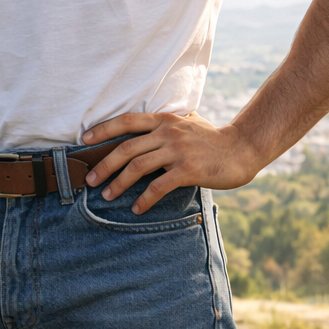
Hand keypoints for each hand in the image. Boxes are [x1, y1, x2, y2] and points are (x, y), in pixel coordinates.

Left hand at [81, 112, 265, 214]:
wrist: (242, 148)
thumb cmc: (214, 139)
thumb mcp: (187, 124)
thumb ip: (167, 126)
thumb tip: (146, 132)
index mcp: (164, 119)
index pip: (127, 121)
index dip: (104, 129)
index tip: (85, 140)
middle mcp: (168, 132)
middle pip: (126, 147)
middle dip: (104, 164)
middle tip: (91, 179)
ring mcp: (178, 150)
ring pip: (138, 166)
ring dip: (119, 183)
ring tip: (108, 195)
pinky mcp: (188, 169)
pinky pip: (158, 186)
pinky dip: (144, 199)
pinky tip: (137, 208)